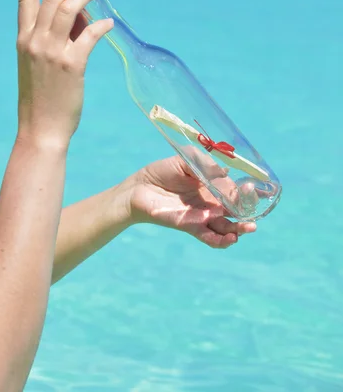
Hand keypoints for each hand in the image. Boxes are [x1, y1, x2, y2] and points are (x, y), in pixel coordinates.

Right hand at [16, 0, 112, 147]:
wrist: (41, 129)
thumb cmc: (43, 97)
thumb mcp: (39, 63)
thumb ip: (56, 37)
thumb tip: (81, 14)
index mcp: (23, 39)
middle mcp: (34, 41)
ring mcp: (52, 52)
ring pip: (68, 9)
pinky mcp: (72, 66)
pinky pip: (89, 35)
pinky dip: (101, 25)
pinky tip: (109, 23)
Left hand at [127, 155, 255, 247]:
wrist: (140, 187)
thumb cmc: (163, 171)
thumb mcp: (188, 160)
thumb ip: (208, 166)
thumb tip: (227, 175)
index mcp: (213, 186)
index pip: (237, 190)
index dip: (250, 192)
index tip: (261, 191)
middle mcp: (212, 202)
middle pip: (237, 211)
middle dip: (249, 212)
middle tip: (255, 209)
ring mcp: (203, 216)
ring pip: (227, 227)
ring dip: (240, 230)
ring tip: (249, 227)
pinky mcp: (191, 226)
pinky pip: (210, 238)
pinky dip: (221, 241)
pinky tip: (231, 239)